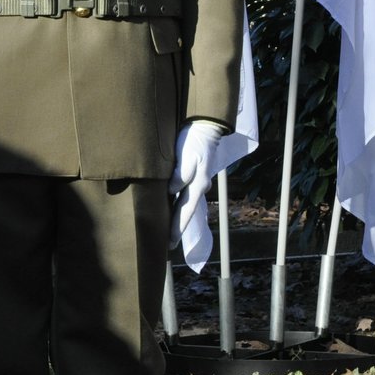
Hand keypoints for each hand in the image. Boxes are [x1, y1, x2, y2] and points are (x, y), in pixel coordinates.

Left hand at [169, 119, 224, 241]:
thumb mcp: (188, 155)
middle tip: (168, 246)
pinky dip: (177, 205)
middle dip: (177, 228)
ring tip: (168, 231)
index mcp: (197, 184)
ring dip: (177, 218)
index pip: (185, 211)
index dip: (177, 228)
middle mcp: (198, 187)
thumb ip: (181, 173)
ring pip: (185, 204)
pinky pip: (184, 195)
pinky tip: (171, 209)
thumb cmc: (195, 140)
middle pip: (185, 212)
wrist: (205, 127)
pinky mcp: (193, 176)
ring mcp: (197, 182)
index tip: (170, 243)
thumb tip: (173, 190)